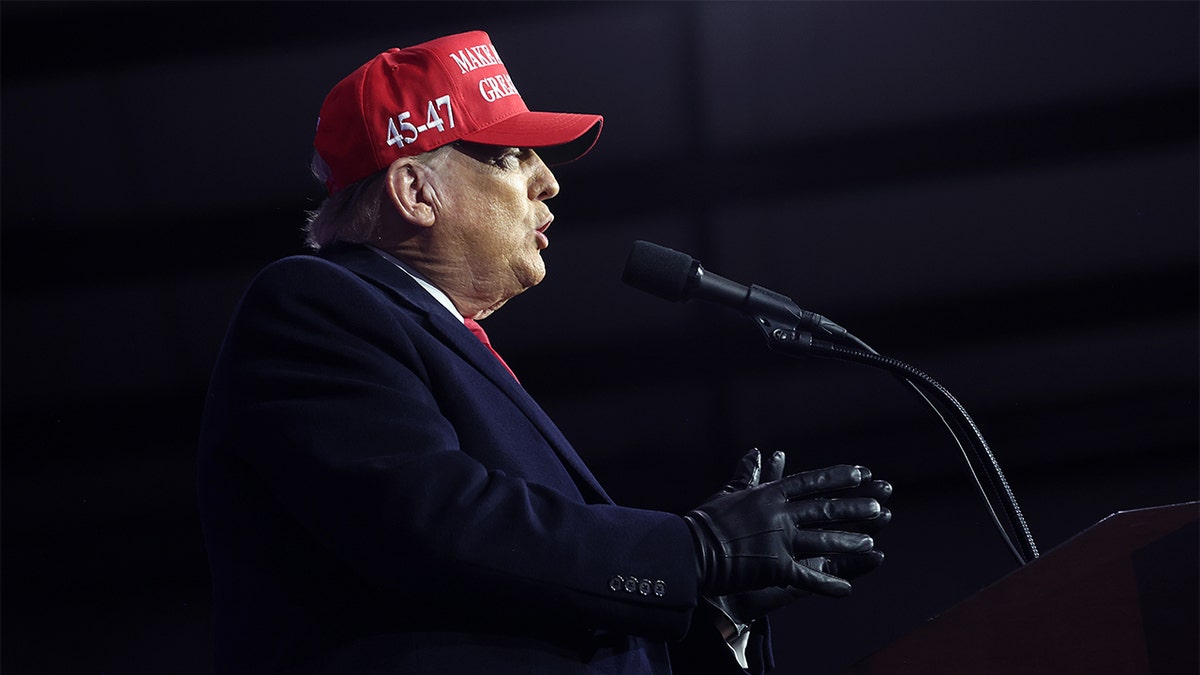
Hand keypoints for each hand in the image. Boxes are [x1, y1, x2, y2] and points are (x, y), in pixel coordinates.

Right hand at [685, 449, 888, 597]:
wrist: (690, 552)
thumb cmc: (705, 522)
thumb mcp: (728, 493)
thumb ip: (747, 474)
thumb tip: (756, 453)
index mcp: (768, 494)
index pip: (810, 482)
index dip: (837, 478)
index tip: (860, 473)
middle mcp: (779, 514)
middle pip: (824, 509)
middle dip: (854, 508)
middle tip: (879, 506)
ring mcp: (780, 541)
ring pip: (823, 540)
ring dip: (849, 541)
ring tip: (869, 541)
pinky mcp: (776, 568)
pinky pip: (808, 577)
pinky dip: (828, 584)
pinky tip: (846, 589)